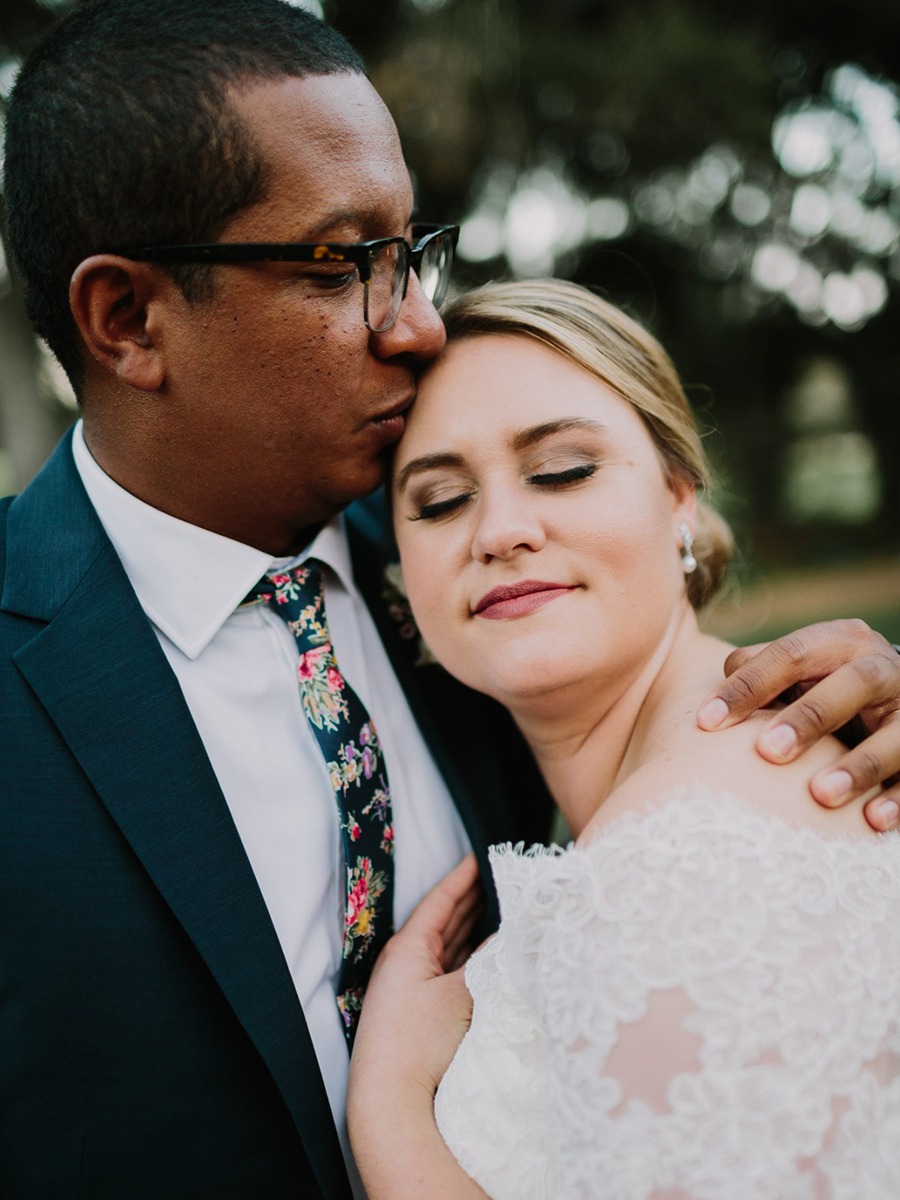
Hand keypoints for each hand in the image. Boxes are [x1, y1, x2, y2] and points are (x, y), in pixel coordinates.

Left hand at [348, 855, 488, 1199]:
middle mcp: (407, 963)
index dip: (463, 876)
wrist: (389, 1100)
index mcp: (409, 948)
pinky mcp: (420, 1014)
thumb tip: (514, 940)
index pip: (440, 900)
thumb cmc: (419, 1042)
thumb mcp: (464, 994)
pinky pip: (450, 972)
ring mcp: (411, 989)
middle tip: (497, 877)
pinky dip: (471, 958)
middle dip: (471, 899)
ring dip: (473, 929)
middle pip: (444, 921)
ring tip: (498, 907)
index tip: (481, 855)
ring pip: (449, 948)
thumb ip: (491, 963)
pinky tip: (489, 955)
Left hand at [696, 619, 899, 830]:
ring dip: (860, 765)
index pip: (790, 655)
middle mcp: (881, 667)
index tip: (706, 722)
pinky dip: (898, 798)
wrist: (893, 695)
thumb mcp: (797, 670)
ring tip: (821, 795)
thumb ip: (756, 673)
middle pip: (851, 684)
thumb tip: (713, 703)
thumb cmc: (823, 685)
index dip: (747, 686)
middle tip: (768, 752)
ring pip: (896, 733)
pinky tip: (872, 822)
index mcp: (840, 641)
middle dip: (809, 718)